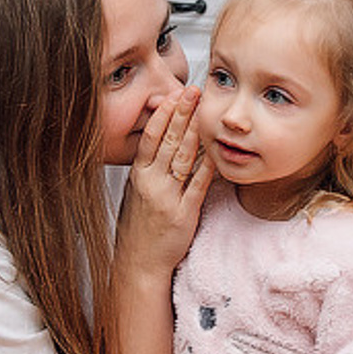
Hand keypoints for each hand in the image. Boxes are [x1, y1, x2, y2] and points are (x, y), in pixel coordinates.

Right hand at [118, 85, 212, 269]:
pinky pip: (197, 185)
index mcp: (138, 176)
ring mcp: (167, 198)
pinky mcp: (183, 214)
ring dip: (194, 132)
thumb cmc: (140, 228)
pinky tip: (215, 151)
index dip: (163, 113)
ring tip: (204, 111)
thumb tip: (161, 144)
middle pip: (167, 141)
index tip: (174, 95)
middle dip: (181, 113)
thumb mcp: (136, 193)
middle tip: (193, 90)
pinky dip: (207, 167)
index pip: (150, 137)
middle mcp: (151, 183)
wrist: (138, 263)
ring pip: (182, 158)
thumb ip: (149, 169)